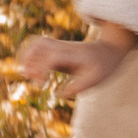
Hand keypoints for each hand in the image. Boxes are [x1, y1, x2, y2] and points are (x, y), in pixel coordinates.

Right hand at [20, 26, 134, 95]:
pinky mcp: (57, 48)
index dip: (42, 69)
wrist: (109, 50)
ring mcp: (60, 45)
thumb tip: (57, 94)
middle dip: (31, 62)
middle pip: (39, 46)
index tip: (42, 84)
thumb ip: (78, 87)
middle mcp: (64, 47)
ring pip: (36, 43)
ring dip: (28, 57)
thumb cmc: (104, 66)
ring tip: (31, 75)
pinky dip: (31, 55)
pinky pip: (38, 45)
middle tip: (36, 80)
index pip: (52, 57)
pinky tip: (33, 69)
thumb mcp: (95, 80)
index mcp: (74, 55)